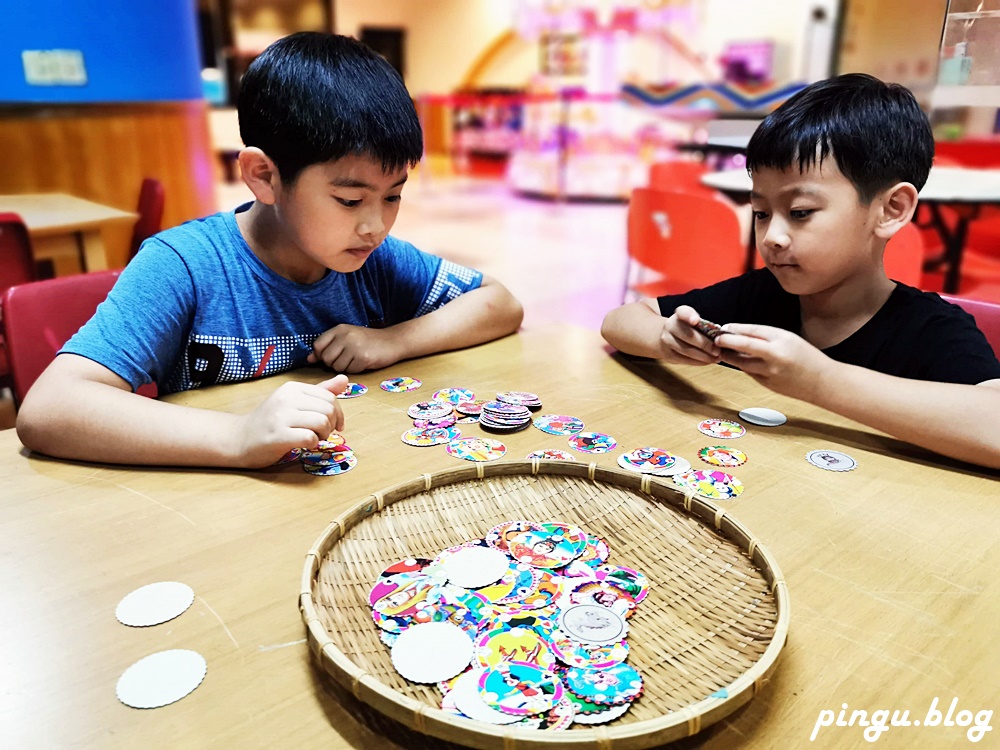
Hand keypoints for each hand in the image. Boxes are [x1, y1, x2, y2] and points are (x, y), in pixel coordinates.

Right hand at [235, 375, 347, 467]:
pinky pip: (309, 438)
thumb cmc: (270, 421)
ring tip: (313, 438)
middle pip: (328, 410)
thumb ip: (319, 392)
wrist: (239, 438)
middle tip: (322, 433)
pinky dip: (312, 444)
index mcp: (292, 388)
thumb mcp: (294, 402)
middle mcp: (286, 398)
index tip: (334, 425)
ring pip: (322, 423)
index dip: (338, 413)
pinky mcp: (278, 435)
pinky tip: (304, 444)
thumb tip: (344, 379)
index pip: (329, 397)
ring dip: (323, 435)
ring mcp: (281, 416)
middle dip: (332, 425)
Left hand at [307, 325, 403, 372]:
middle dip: (333, 363)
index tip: (331, 356)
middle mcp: (345, 336)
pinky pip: (350, 371)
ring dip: (345, 367)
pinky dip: (356, 370)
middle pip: (326, 358)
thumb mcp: (346, 338)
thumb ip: (328, 347)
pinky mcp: (363, 358)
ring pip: (337, 367)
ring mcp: (354, 346)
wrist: (393, 341)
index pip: (318, 346)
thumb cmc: (368, 341)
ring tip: (356, 359)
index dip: (321, 355)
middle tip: (346, 359)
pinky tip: (363, 362)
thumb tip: (309, 359)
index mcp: (339, 329)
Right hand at [660, 305, 722, 364]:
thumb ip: (703, 324)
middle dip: (705, 344)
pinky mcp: (668, 354)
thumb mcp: (692, 320)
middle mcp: (670, 326)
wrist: (665, 337)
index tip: (696, 320)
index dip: (689, 316)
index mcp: (679, 315)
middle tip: (718, 350)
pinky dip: (698, 362)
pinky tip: (708, 361)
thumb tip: (720, 336)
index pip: (682, 312)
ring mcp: (667, 341)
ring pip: (687, 350)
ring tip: (716, 358)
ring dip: (704, 356)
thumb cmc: (685, 328)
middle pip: (688, 335)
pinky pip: (685, 360)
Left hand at [714, 323, 832, 400]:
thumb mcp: (789, 339)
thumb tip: (739, 333)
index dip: (735, 329)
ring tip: (722, 349)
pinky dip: (743, 365)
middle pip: (743, 346)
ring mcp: (770, 373)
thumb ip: (765, 337)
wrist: (822, 383)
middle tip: (716, 338)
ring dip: (730, 356)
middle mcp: (775, 357)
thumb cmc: (806, 357)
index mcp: (782, 341)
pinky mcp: (767, 385)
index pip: (753, 332)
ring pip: (742, 363)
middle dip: (726, 341)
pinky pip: (749, 372)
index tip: (724, 327)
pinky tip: (740, 360)